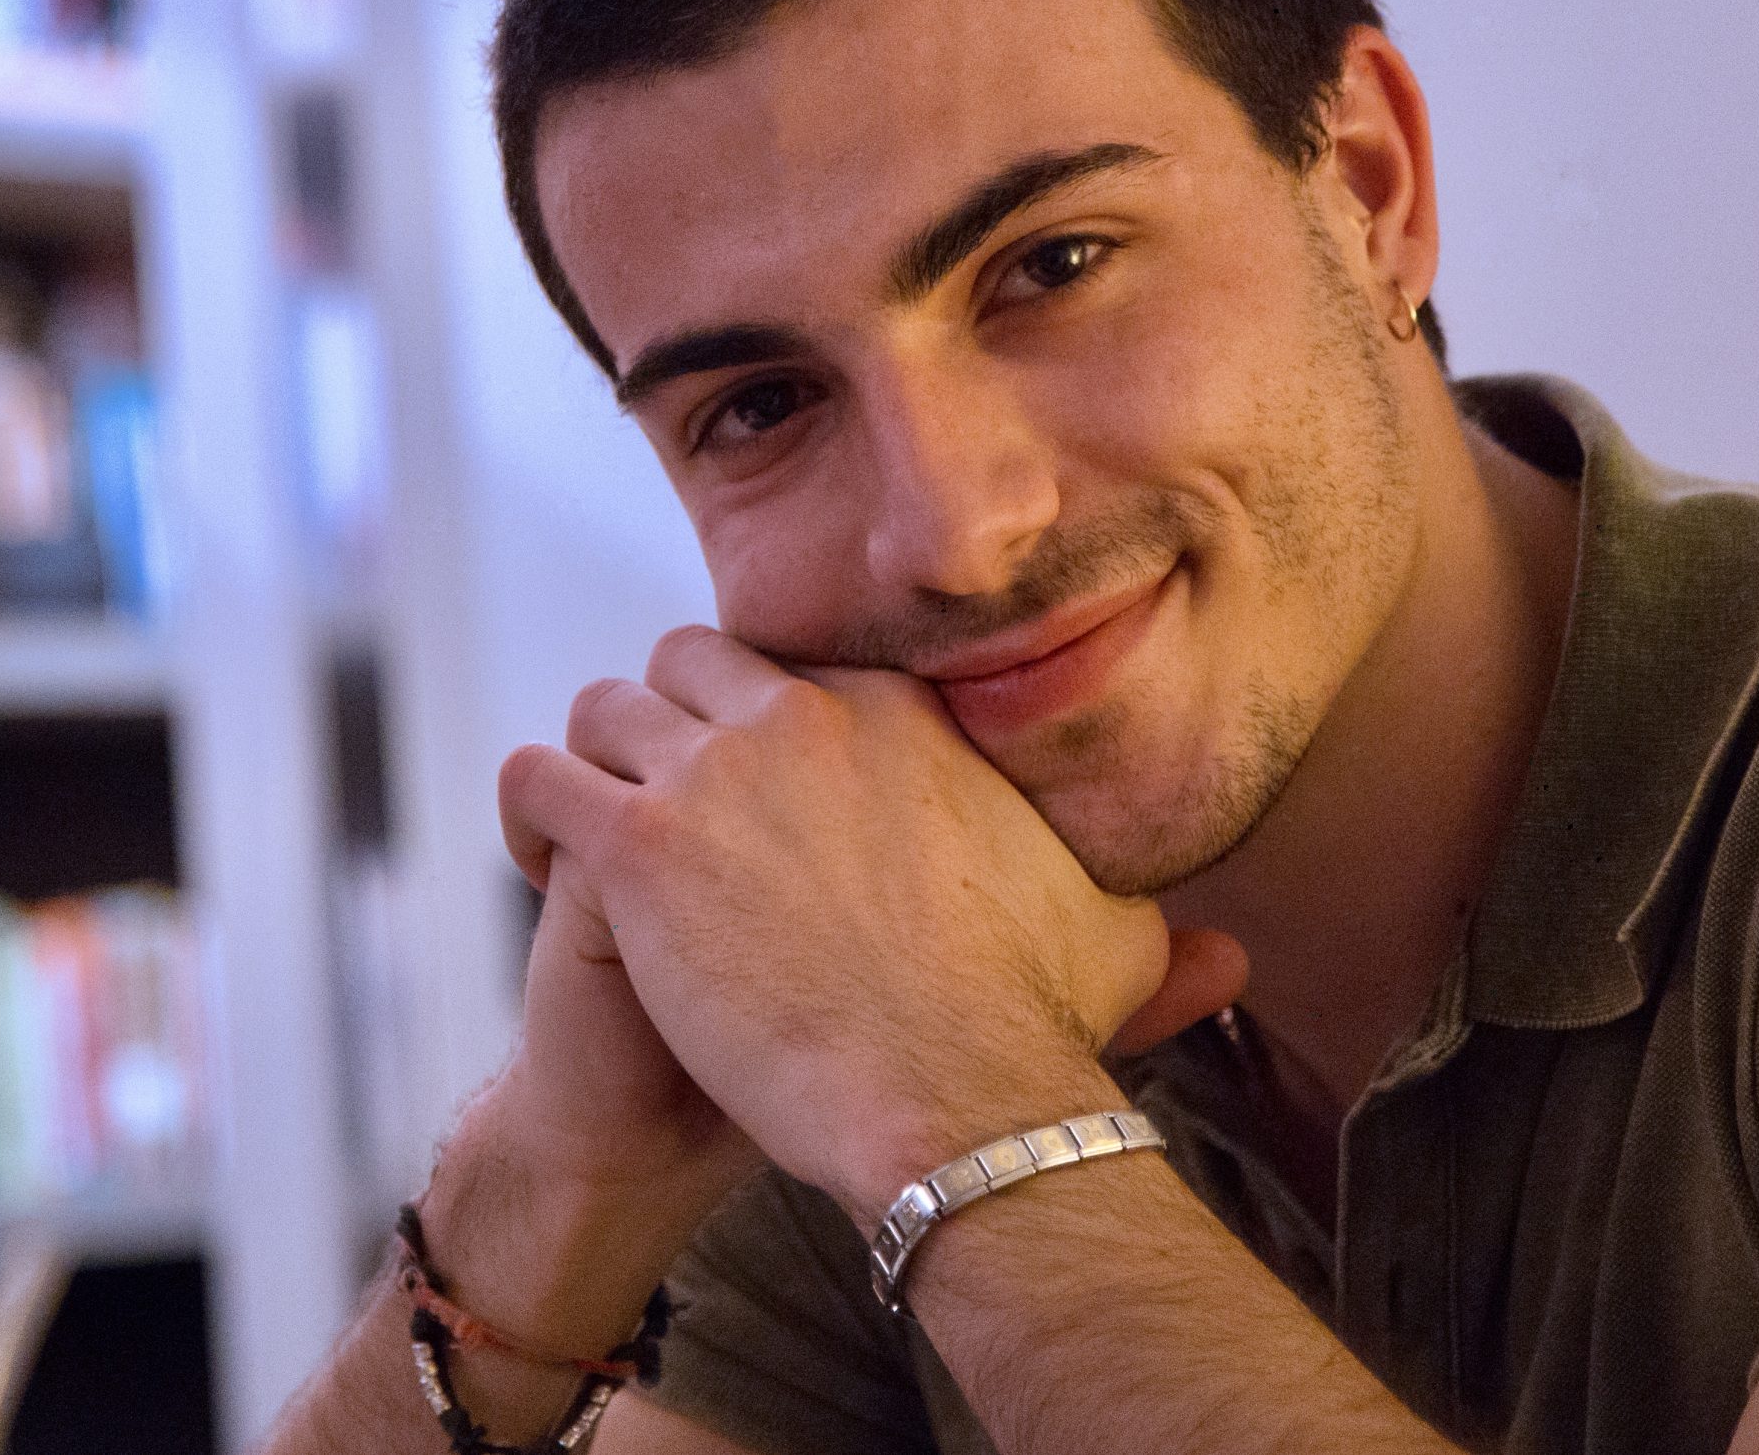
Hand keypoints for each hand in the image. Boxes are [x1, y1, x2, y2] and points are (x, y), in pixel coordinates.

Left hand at [501, 625, 1238, 1217]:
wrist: (956, 1099)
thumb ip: (1155, 924)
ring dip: (600, 761)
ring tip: (597, 840)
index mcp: (909, 715)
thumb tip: (1229, 954)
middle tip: (675, 808)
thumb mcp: (1110, 942)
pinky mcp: (643, 844)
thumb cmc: (1030, 1031)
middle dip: (676, 720)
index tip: (763, 788)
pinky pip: (538, 778)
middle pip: (696, 658)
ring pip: (609, 703)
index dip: (769, 721)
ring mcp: (721, 769)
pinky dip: (529, 815)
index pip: (802, 665)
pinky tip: (544, 868)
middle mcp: (813, 712)